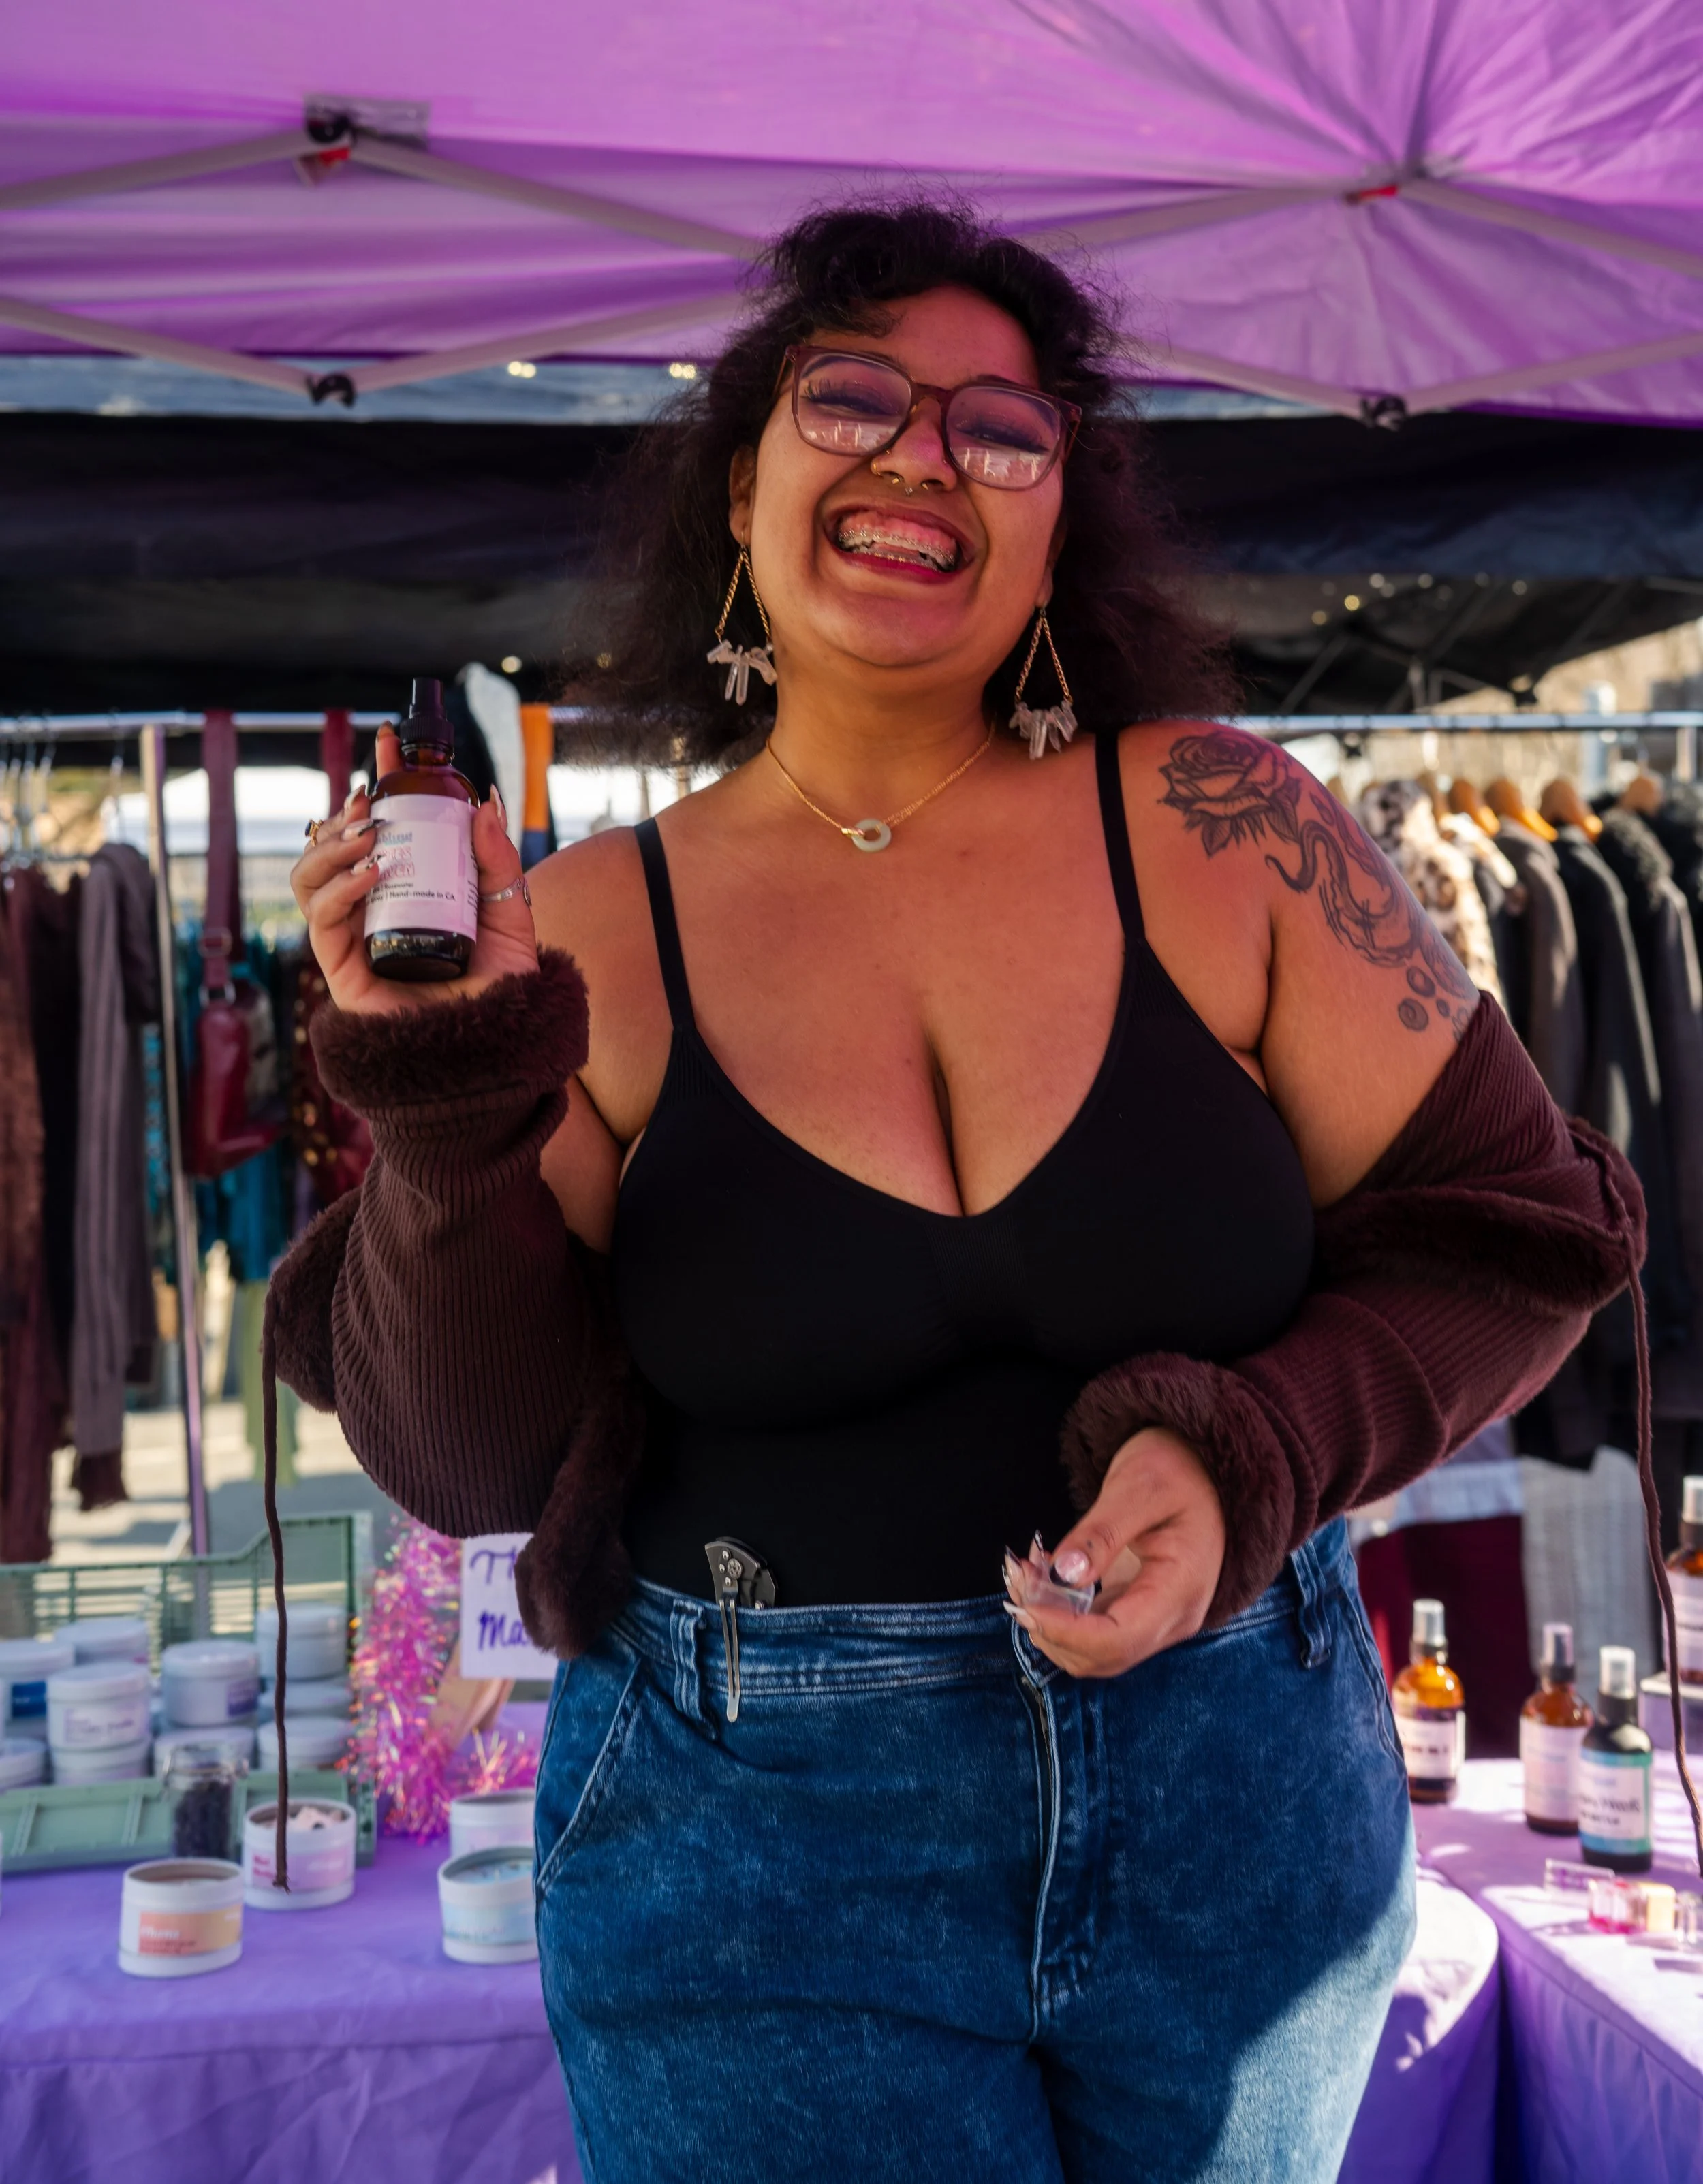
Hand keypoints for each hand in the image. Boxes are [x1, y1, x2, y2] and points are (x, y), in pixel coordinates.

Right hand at [289, 727, 539, 1013]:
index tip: (389, 740)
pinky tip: (370, 871)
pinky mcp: (340, 971)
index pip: (381, 825)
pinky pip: (323, 921)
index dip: (381, 780)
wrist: (496, 1047)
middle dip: (345, 811)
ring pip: (311, 878)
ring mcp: (351, 938)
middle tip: (372, 791)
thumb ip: (498, 861)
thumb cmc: (500, 985)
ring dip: (332, 845)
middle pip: (334, 847)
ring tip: (367, 830)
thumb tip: (487, 799)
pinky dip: (340, 889)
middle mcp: (371, 909)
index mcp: (405, 887)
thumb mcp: (510, 913)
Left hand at [1006, 1428, 1224, 1677]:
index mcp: (1180, 1592)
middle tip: (1018, 1576)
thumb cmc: (1179, 1468)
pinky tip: (1041, 1573)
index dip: (1065, 1631)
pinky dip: (1060, 1612)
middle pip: (1101, 1657)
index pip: (1117, 1642)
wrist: (1205, 1468)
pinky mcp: (1138, 1609)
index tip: (1027, 1601)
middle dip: (1050, 1626)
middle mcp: (1173, 1618)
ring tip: (1024, 1570)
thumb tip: (1063, 1574)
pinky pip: (1093, 1629)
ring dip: (1049, 1622)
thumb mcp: (1139, 1486)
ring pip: (1092, 1651)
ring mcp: (1157, 1619)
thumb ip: (1101, 1533)